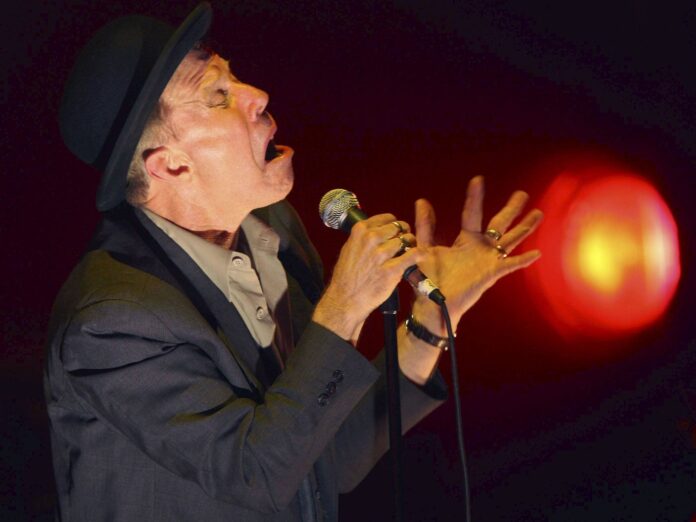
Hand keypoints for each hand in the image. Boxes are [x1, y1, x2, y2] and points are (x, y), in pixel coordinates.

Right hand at [313, 214, 423, 341]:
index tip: (396, 232)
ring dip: (411, 245)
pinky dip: (419, 255)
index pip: (388, 218)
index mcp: (360, 231)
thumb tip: (379, 230)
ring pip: (407, 240)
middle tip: (405, 243)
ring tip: (408, 253)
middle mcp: (370, 239)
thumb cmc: (347, 276)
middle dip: (404, 234)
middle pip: (399, 227)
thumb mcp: (349, 248)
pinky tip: (420, 256)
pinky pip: (413, 255)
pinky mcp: (391, 270)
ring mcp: (381, 254)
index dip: (395, 225)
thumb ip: (363, 237)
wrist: (345, 299)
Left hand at [413, 176, 542, 331]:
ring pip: (511, 240)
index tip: (477, 179)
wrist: (434, 303)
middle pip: (500, 223)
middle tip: (522, 194)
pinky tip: (536, 254)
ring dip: (524, 227)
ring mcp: (489, 260)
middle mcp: (480, 248)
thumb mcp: (425, 248)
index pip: (472, 213)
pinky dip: (523, 260)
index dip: (474, 197)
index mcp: (465, 240)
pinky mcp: (492, 274)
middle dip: (511, 209)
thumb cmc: (430, 279)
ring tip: (538, 213)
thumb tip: (422, 201)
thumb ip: (425, 227)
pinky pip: (510, 265)